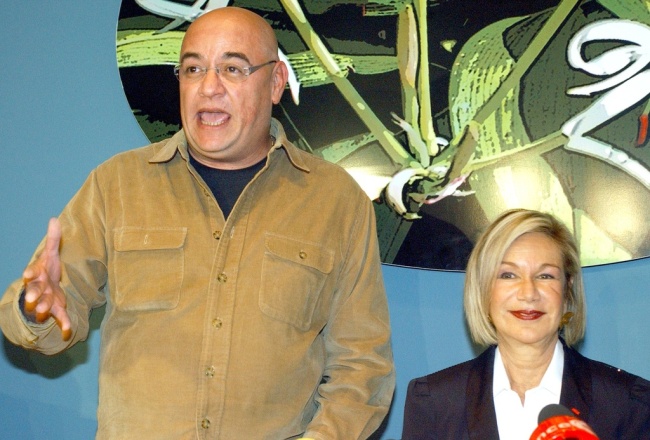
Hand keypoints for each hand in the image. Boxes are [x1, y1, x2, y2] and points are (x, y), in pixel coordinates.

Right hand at [22, 218, 70, 339]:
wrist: (45, 290)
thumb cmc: (46, 270)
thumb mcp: (50, 254)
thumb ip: (54, 239)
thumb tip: (54, 219)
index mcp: (36, 274)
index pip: (31, 273)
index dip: (29, 274)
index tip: (27, 274)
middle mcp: (38, 288)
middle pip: (34, 291)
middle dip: (33, 295)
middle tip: (32, 299)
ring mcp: (46, 300)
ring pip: (44, 305)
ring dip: (44, 308)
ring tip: (44, 310)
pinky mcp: (55, 309)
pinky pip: (59, 317)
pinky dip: (64, 324)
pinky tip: (67, 331)